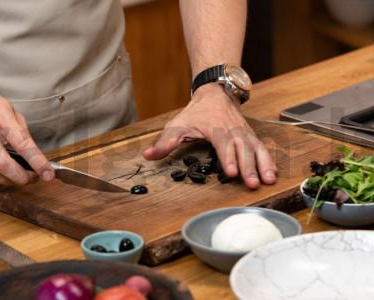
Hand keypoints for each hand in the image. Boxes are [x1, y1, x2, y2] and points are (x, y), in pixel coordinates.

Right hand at [0, 84, 54, 186]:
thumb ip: (23, 134)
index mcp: (1, 119)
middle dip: (23, 177)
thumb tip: (35, 155)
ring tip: (21, 178)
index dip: (38, 163)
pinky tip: (2, 177)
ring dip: (10, 181)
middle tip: (35, 177)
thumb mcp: (12, 112)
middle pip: (4, 165)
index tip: (48, 174)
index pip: (23, 146)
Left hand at [143, 83, 276, 188]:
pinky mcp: (250, 136)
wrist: (216, 93)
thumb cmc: (196, 112)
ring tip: (269, 180)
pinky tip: (273, 173)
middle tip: (252, 183)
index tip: (231, 172)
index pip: (223, 144)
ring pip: (256, 149)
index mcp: (216, 128)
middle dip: (248, 167)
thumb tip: (148, 156)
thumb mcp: (177, 125)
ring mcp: (244, 133)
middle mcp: (233, 131)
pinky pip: (262, 148)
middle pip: (243, 149)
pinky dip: (268, 160)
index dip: (228, 158)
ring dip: (263, 165)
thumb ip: (165, 143)